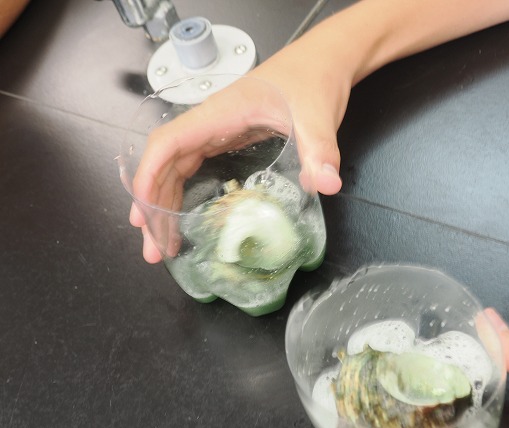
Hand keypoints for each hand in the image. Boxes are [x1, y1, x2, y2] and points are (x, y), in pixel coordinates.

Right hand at [129, 35, 351, 262]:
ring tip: (162, 242)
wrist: (324, 60)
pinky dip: (182, 192)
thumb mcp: (318, 115)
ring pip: (176, 167)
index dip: (150, 177)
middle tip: (153, 248)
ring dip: (163, 203)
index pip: (169, 143)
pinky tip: (180, 214)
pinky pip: (193, 166)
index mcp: (221, 112)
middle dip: (153, 204)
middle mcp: (211, 122)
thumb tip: (327, 184)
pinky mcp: (229, 137)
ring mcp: (217, 129)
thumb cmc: (313, 78)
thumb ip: (320, 149)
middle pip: (165, 162)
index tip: (143, 213)